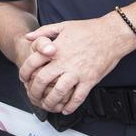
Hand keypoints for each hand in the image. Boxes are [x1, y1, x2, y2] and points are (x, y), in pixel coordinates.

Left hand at [20, 15, 135, 114]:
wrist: (112, 34)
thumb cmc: (89, 29)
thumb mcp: (63, 26)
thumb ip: (43, 32)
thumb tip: (28, 37)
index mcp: (55, 49)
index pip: (32, 63)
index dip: (24, 73)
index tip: (24, 79)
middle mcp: (64, 62)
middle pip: (42, 81)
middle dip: (34, 91)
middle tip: (33, 96)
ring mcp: (77, 72)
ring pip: (58, 93)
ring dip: (50, 102)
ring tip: (47, 105)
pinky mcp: (90, 80)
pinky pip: (78, 97)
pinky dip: (70, 106)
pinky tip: (66, 110)